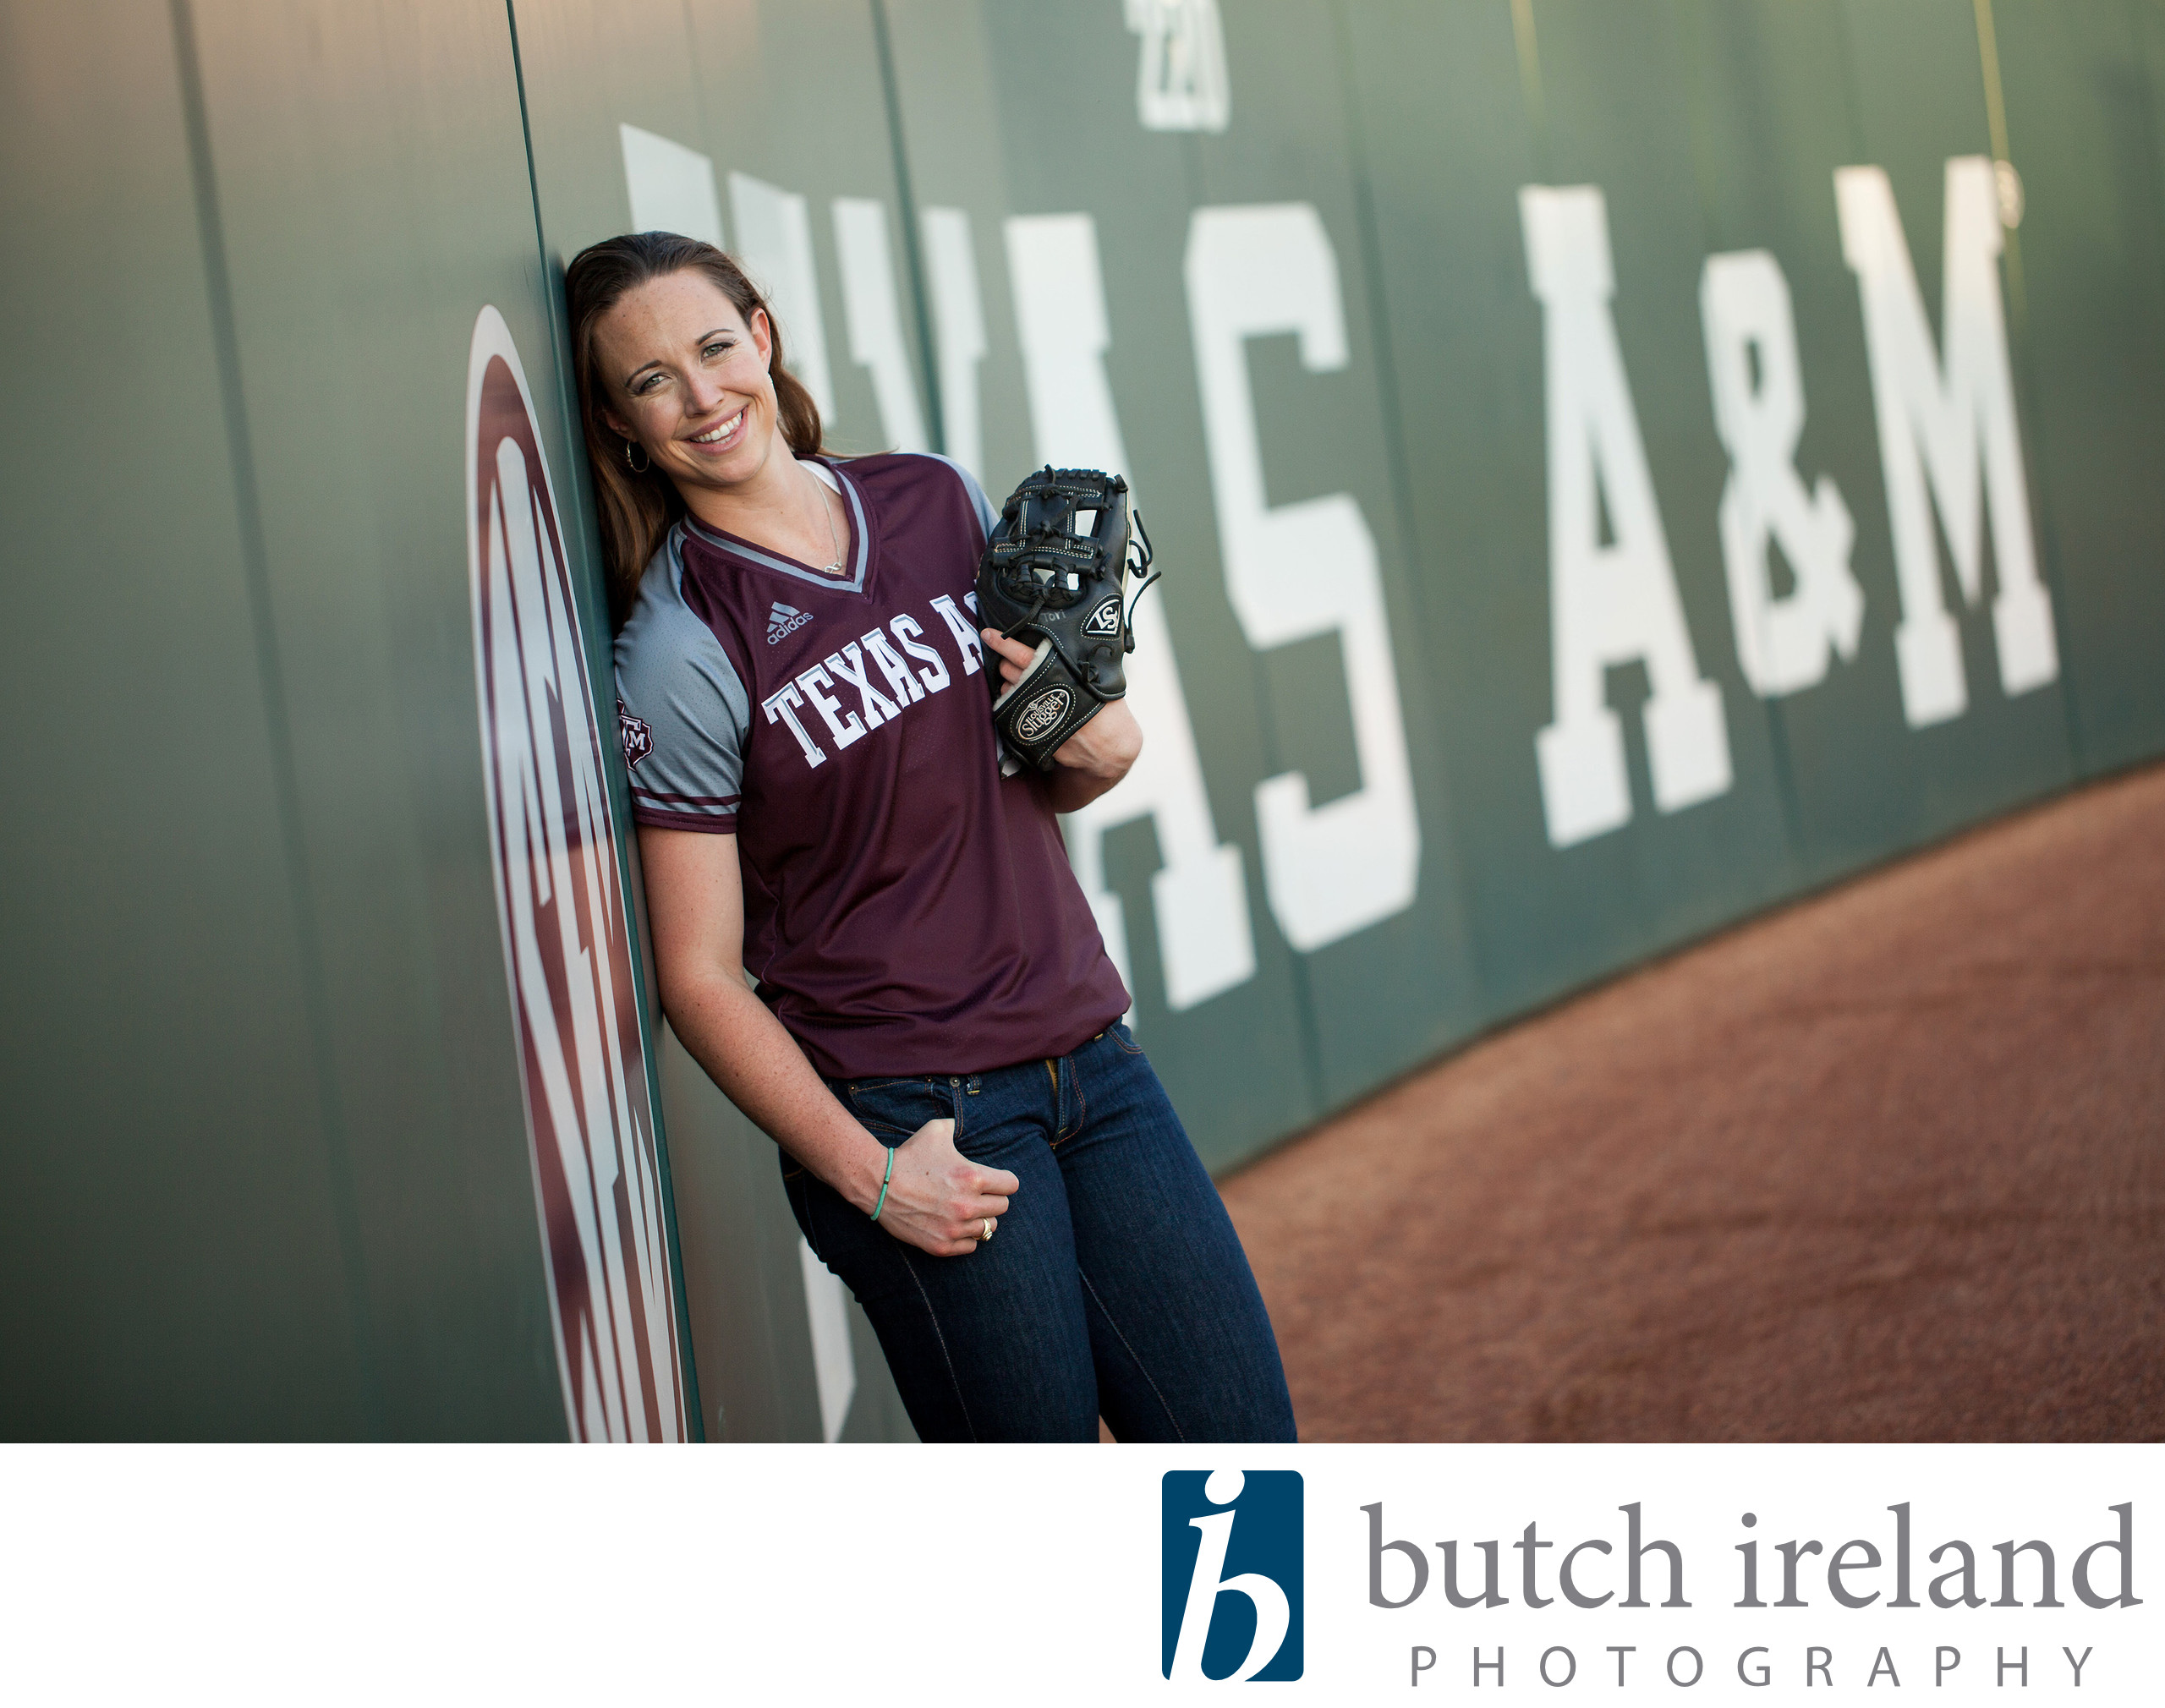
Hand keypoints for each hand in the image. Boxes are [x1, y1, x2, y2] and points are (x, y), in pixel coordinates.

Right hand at [874, 1117, 1017, 1256]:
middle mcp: (967, 1205)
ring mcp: (955, 1228)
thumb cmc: (909, 1156)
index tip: (994, 1180)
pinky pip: (971, 1246)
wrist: (879, 1184)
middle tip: (977, 1194)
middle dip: (992, 1198)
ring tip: (966, 1210)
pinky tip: (956, 1225)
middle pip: (1002, 1207)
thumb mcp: (937, 1130)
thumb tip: (967, 1121)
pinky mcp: (942, 1245)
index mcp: (972, 1177)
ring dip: (981, 1218)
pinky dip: (967, 1237)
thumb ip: (958, 1125)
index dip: (1004, 1180)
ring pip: (989, 1228)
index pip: (1011, 1185)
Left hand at [981, 628, 1142, 791]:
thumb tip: (1052, 649)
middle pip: (1006, 669)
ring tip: (1024, 684)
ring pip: (1006, 689)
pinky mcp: (1025, 729)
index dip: (1001, 641)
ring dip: (1010, 684)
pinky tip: (1021, 702)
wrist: (1106, 747)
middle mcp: (1037, 689)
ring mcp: (1030, 710)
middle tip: (1013, 661)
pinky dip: (1011, 704)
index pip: (1019, 652)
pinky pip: (1008, 711)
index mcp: (1055, 671)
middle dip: (1005, 663)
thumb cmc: (1105, 711)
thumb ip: (1070, 663)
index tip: (987, 634)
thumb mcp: (1093, 677)